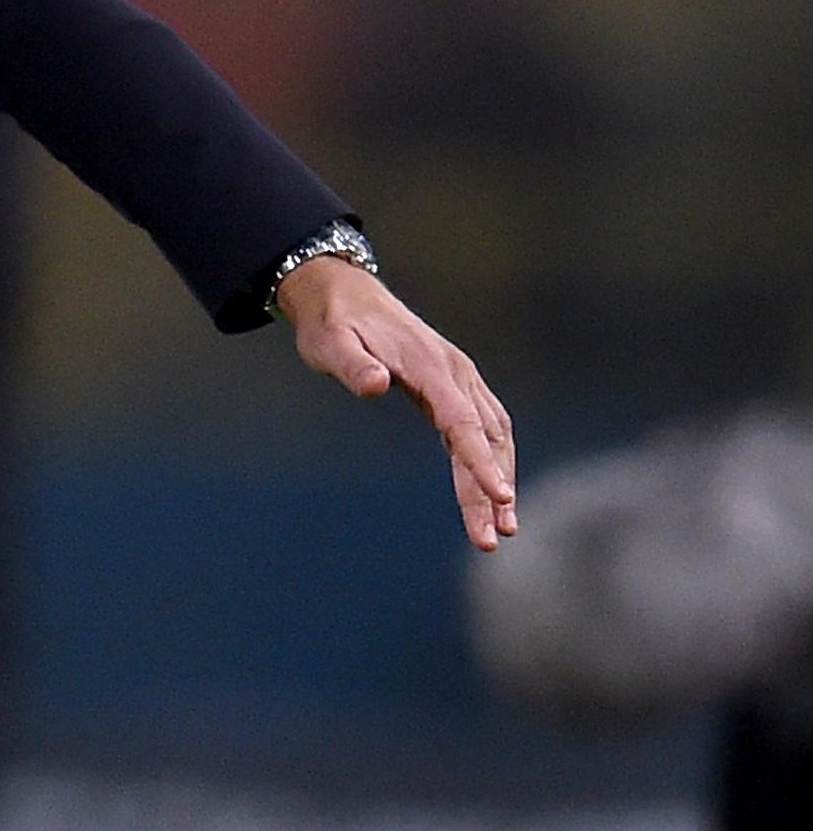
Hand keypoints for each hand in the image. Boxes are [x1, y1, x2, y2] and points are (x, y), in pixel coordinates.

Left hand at [279, 255, 517, 551]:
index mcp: (430, 365)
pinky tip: (493, 494)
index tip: (500, 497)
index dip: (481, 461)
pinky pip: (483, 429)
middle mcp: (455, 372)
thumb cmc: (333, 322)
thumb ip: (352, 365)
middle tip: (493, 538)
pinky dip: (493, 461)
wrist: (343, 292)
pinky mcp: (455, 387)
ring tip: (501, 529)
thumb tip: (375, 386)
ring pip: (492, 436)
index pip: (463, 422)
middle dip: (492, 487)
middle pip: (484, 437)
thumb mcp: (329, 342)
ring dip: (499, 479)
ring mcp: (459, 379)